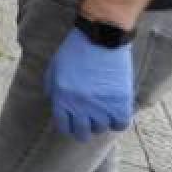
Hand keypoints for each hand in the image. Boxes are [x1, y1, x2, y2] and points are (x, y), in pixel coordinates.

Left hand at [44, 28, 133, 142]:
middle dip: (84, 128)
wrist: (100, 38)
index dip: (69, 126)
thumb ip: (51, 88)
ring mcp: (100, 105)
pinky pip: (120, 124)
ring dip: (101, 121)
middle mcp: (80, 105)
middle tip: (88, 119)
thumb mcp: (54, 67)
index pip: (64, 127)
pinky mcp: (120, 102)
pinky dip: (118, 120)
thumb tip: (54, 102)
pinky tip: (115, 110)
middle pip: (82, 133)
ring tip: (102, 109)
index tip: (74, 122)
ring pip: (101, 129)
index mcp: (61, 97)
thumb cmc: (75, 50)